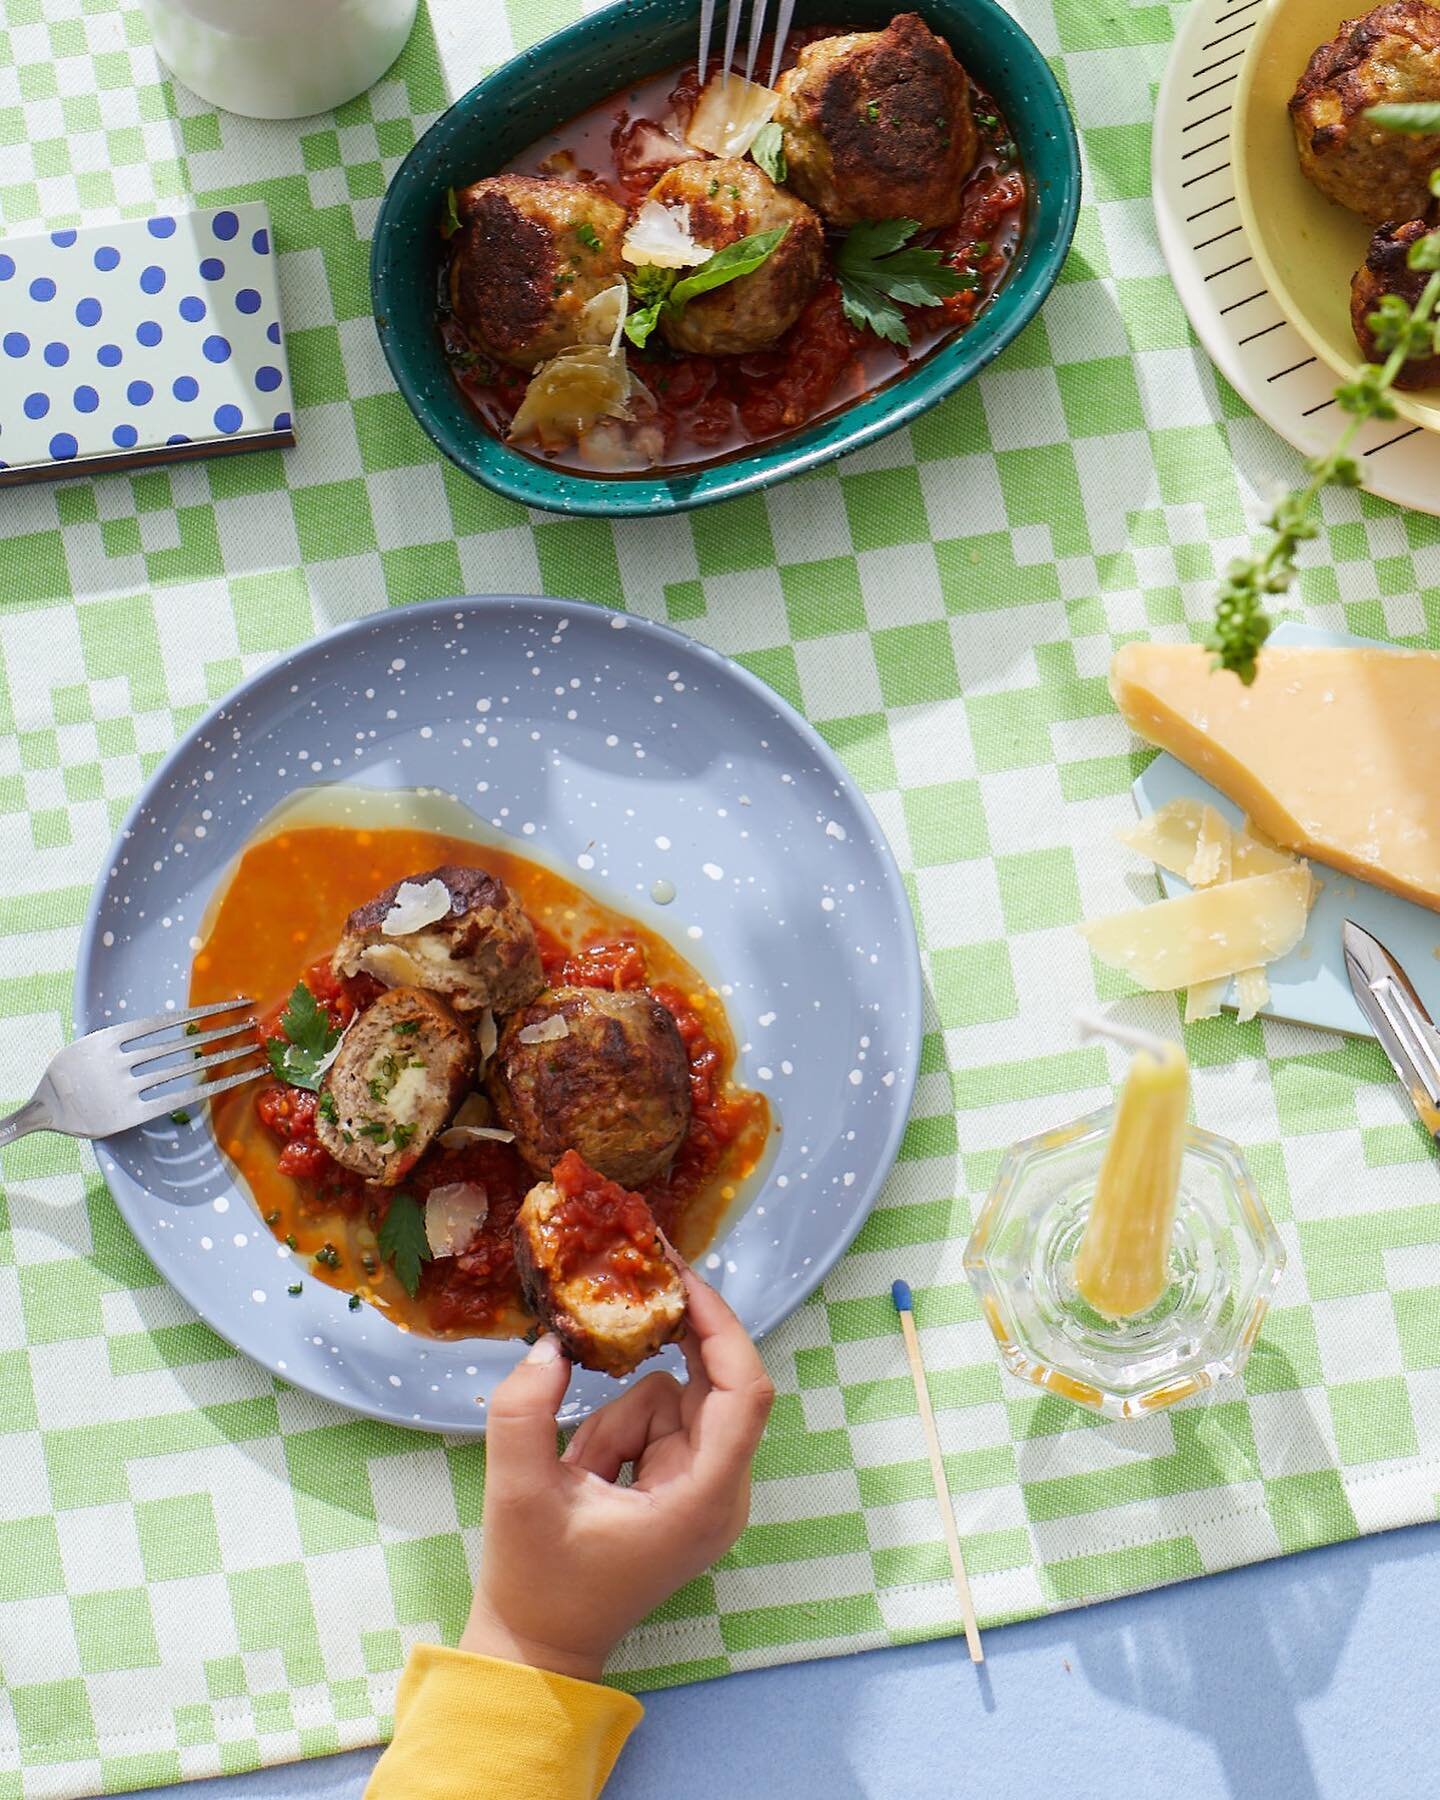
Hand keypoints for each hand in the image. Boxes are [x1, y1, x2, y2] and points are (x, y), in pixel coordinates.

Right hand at [459, 1268, 774, 1683]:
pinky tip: (589, 1477)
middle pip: (717, 1386)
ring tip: (581, 1472)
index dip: (721, 1326)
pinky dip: (622, 1432)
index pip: (745, 1391)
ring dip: (623, 1416)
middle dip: (670, 1349)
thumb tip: (551, 1346)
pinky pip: (662, 1424)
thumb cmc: (537, 1583)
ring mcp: (708, 1492)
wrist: (539, 1648)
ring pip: (676, 1401)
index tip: (680, 1280)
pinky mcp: (685, 1488)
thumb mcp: (518, 1491)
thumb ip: (526, 1409)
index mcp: (704, 1498)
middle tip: (631, 1295)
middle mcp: (722, 1493)